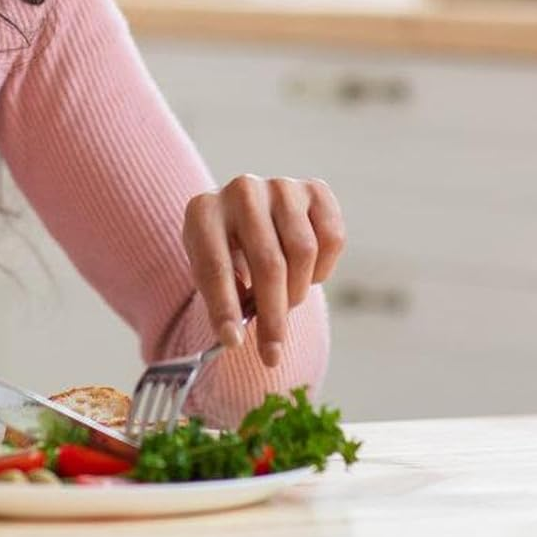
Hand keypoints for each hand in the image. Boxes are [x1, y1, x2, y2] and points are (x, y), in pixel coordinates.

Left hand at [182, 175, 345, 367]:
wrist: (246, 217)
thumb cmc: (224, 253)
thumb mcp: (210, 273)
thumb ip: (221, 301)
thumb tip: (233, 338)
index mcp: (203, 210)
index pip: (216, 266)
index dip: (225, 308)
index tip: (233, 342)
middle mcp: (241, 190)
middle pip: (268, 263)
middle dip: (274, 314)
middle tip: (272, 351)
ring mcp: (280, 186)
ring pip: (305, 252)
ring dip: (298, 290)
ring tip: (286, 299)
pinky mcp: (314, 189)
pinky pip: (333, 238)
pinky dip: (324, 267)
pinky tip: (306, 272)